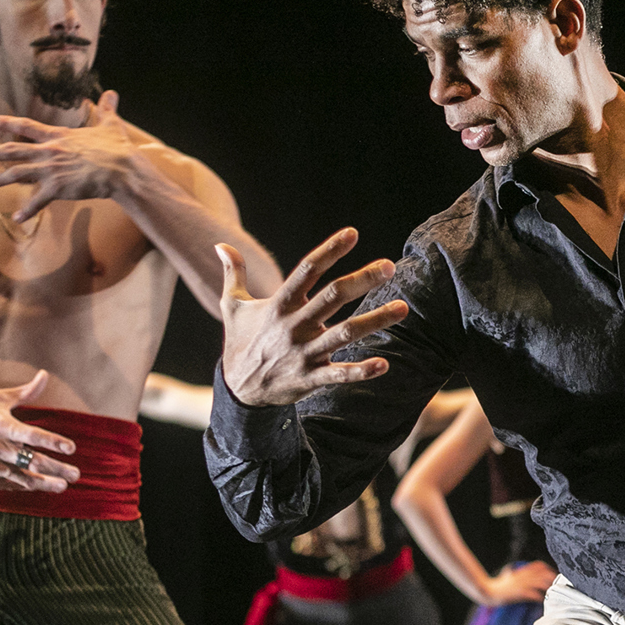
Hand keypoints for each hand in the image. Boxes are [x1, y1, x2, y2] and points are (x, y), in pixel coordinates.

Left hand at [0, 90, 139, 220]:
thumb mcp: (110, 125)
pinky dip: (28, 210)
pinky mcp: (58, 188)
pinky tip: (17, 218)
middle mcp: (49, 151)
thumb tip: (112, 93)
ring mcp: (51, 170)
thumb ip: (107, 110)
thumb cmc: (116, 148)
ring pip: (18, 174)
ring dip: (0, 180)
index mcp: (58, 136)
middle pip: (12, 151)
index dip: (8, 123)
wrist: (121, 169)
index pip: (26, 127)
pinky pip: (38, 201)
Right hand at [0, 371, 80, 490]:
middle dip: (57, 469)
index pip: (32, 436)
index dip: (53, 442)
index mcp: (2, 426)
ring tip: (63, 485)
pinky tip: (42, 485)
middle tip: (76, 474)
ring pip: (24, 478)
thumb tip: (45, 375)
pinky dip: (27, 486)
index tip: (71, 448)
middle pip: (33, 461)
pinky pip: (11, 485)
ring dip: (46, 483)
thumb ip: (25, 392)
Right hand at [217, 229, 407, 406]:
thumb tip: (221, 245)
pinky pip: (339, 375)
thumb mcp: (231, 305)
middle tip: (389, 266)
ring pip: (344, 333)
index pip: (307, 270)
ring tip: (403, 308)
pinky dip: (361, 371)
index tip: (352, 233)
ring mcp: (303, 352)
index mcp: (280, 304)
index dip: (329, 251)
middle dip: (362, 280)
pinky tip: (384, 364)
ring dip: (375, 321)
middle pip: (333, 297)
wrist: (237, 390)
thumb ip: (233, 273)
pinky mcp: (310, 378)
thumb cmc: (240, 342)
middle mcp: (294, 325)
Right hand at [483, 561, 555, 605]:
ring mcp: (522, 584)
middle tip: (560, 584)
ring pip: (540, 583)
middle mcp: (523, 576)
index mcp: (522, 572)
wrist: (489, 591)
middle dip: (553, 578)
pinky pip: (532, 594)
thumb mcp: (506, 575)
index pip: (538, 565)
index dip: (548, 569)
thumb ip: (512, 572)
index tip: (555, 575)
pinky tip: (543, 600)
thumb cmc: (497, 584)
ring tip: (555, 592)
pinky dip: (539, 597)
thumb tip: (512, 571)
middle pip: (543, 574)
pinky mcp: (519, 593)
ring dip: (549, 587)